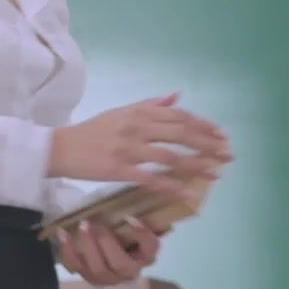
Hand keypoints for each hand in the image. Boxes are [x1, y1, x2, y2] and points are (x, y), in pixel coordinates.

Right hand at [49, 93, 232, 199]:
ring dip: (197, 165)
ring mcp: (128, 149)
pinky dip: (172, 185)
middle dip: (208, 145)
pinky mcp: (120, 169)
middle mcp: (136, 127)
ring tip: (216, 174)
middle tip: (227, 155)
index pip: (178, 116)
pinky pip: (152, 177)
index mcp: (138, 112)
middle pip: (180, 134)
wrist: (60, 148)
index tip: (221, 136)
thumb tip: (177, 96)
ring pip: (171, 156)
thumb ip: (150, 105)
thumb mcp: (121, 112)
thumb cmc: (92, 131)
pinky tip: (188, 192)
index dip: (203, 125)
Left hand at [55, 219, 158, 285]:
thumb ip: (136, 209)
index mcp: (145, 255)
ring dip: (88, 246)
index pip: (151, 248)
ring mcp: (108, 277)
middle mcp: (129, 271)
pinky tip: (63, 233)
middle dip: (107, 244)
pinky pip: (76, 266)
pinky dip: (68, 250)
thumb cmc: (120, 230)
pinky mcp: (88, 277)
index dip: (142, 235)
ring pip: (98, 269)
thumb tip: (150, 185)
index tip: (130, 217)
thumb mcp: (129, 221)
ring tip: (82, 225)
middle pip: (122, 265)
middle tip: (97, 225)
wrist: (102, 247)